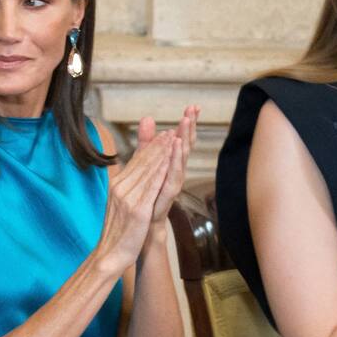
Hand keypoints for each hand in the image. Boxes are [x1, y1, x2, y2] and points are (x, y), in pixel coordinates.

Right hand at [93, 130, 173, 276]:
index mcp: (116, 186)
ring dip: (161, 154)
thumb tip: (131, 174)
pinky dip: (161, 172)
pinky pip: (151, 187)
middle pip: (142, 163)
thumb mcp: (120, 204)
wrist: (109, 254)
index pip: (135, 162)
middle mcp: (120, 188)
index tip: (162, 135)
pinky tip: (169, 163)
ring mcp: (128, 198)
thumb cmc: (117, 232)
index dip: (150, 147)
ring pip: (148, 171)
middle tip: (171, 131)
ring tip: (173, 140)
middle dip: (158, 146)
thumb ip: (127, 187)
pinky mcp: (138, 210)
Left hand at [136, 105, 198, 225]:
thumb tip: (148, 118)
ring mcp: (171, 185)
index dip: (187, 124)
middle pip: (184, 146)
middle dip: (189, 127)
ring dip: (184, 139)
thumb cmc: (145, 198)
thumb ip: (146, 144)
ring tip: (186, 121)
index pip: (180, 140)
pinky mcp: (166, 196)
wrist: (141, 230)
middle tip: (194, 108)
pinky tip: (177, 145)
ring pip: (181, 158)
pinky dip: (175, 159)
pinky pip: (172, 175)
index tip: (193, 106)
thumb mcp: (144, 166)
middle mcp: (174, 174)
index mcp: (169, 166)